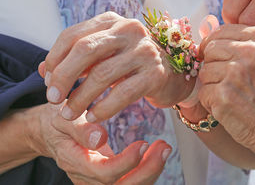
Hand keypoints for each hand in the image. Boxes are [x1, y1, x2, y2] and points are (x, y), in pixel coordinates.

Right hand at [28, 102, 170, 184]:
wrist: (50, 132)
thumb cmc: (58, 120)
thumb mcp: (64, 117)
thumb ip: (81, 128)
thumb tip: (99, 138)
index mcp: (73, 160)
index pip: (103, 173)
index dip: (126, 162)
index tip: (143, 144)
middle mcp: (85, 177)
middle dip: (146, 170)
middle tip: (164, 147)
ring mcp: (95, 181)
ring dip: (151, 170)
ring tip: (164, 148)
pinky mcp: (105, 178)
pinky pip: (129, 181)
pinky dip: (146, 170)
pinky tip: (156, 153)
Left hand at [39, 12, 194, 121]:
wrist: (172, 74)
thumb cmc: (131, 65)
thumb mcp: (104, 56)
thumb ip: (76, 60)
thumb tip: (44, 71)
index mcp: (112, 21)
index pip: (73, 35)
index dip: (55, 59)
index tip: (48, 82)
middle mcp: (129, 29)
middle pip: (85, 49)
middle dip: (63, 77)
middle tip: (53, 99)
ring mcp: (145, 50)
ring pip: (102, 74)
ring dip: (80, 98)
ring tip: (69, 114)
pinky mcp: (155, 73)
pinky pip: (122, 93)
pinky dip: (103, 108)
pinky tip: (93, 116)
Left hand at [198, 24, 254, 181]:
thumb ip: (246, 43)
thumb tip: (208, 30)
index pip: (223, 30)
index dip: (216, 45)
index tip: (220, 58)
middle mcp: (251, 51)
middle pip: (211, 48)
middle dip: (214, 65)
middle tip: (229, 82)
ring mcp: (236, 73)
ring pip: (204, 71)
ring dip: (213, 85)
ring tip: (234, 95)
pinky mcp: (224, 95)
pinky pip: (203, 92)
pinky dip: (211, 103)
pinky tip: (230, 107)